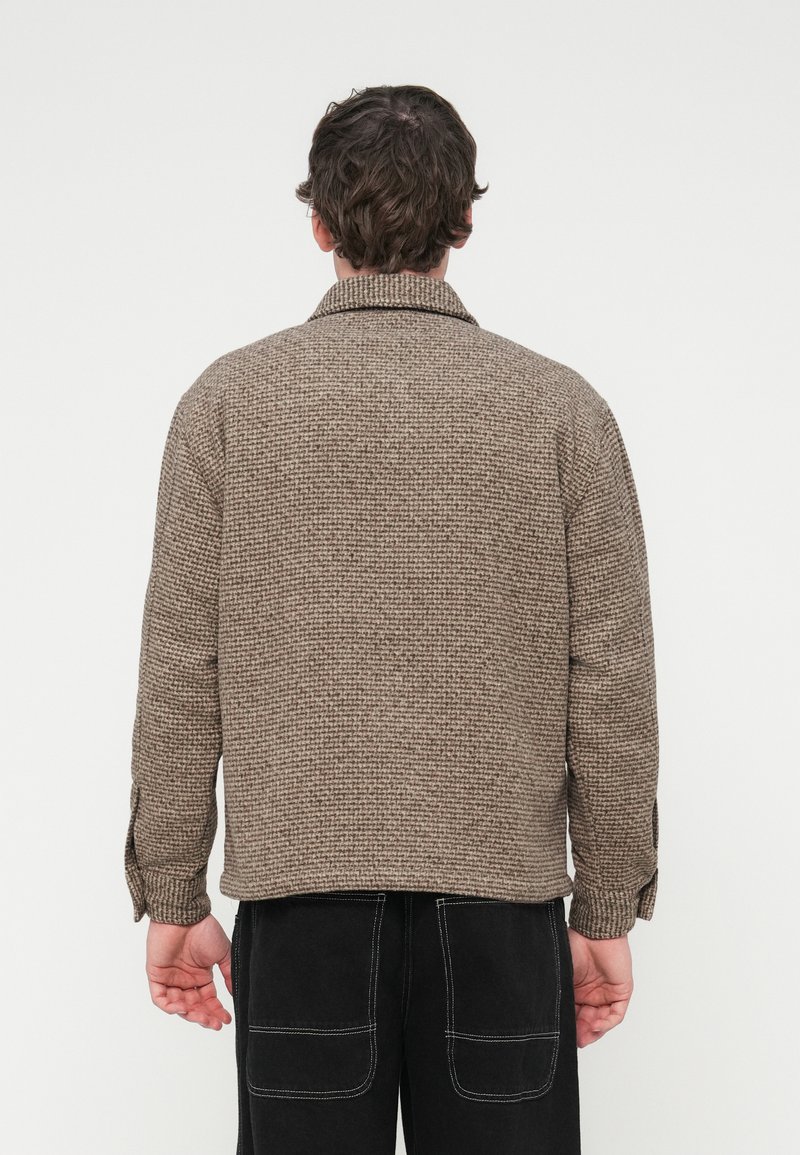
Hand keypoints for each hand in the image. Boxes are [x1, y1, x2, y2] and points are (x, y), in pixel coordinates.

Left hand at [145, 913, 233, 1029]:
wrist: (185, 915)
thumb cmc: (203, 929)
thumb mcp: (222, 953)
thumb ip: (229, 974)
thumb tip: (236, 994)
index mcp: (200, 976)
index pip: (207, 1000)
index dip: (216, 1011)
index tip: (226, 1020)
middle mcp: (185, 980)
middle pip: (193, 1007)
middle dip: (204, 1017)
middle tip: (215, 1023)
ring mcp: (170, 979)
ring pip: (177, 1006)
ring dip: (189, 1014)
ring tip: (202, 1017)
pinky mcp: (156, 975)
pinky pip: (160, 998)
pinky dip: (170, 1006)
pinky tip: (183, 1007)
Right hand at [567, 927, 633, 1046]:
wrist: (595, 930)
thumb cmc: (574, 944)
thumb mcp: (561, 973)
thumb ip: (557, 991)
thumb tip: (542, 1012)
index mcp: (575, 989)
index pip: (573, 1014)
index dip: (569, 1027)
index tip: (562, 1036)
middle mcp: (591, 994)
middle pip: (588, 1021)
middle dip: (581, 1033)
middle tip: (574, 1040)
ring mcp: (607, 993)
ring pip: (601, 1021)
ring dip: (593, 1030)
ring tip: (584, 1034)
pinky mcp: (622, 991)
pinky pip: (616, 1014)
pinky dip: (606, 1022)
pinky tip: (595, 1025)